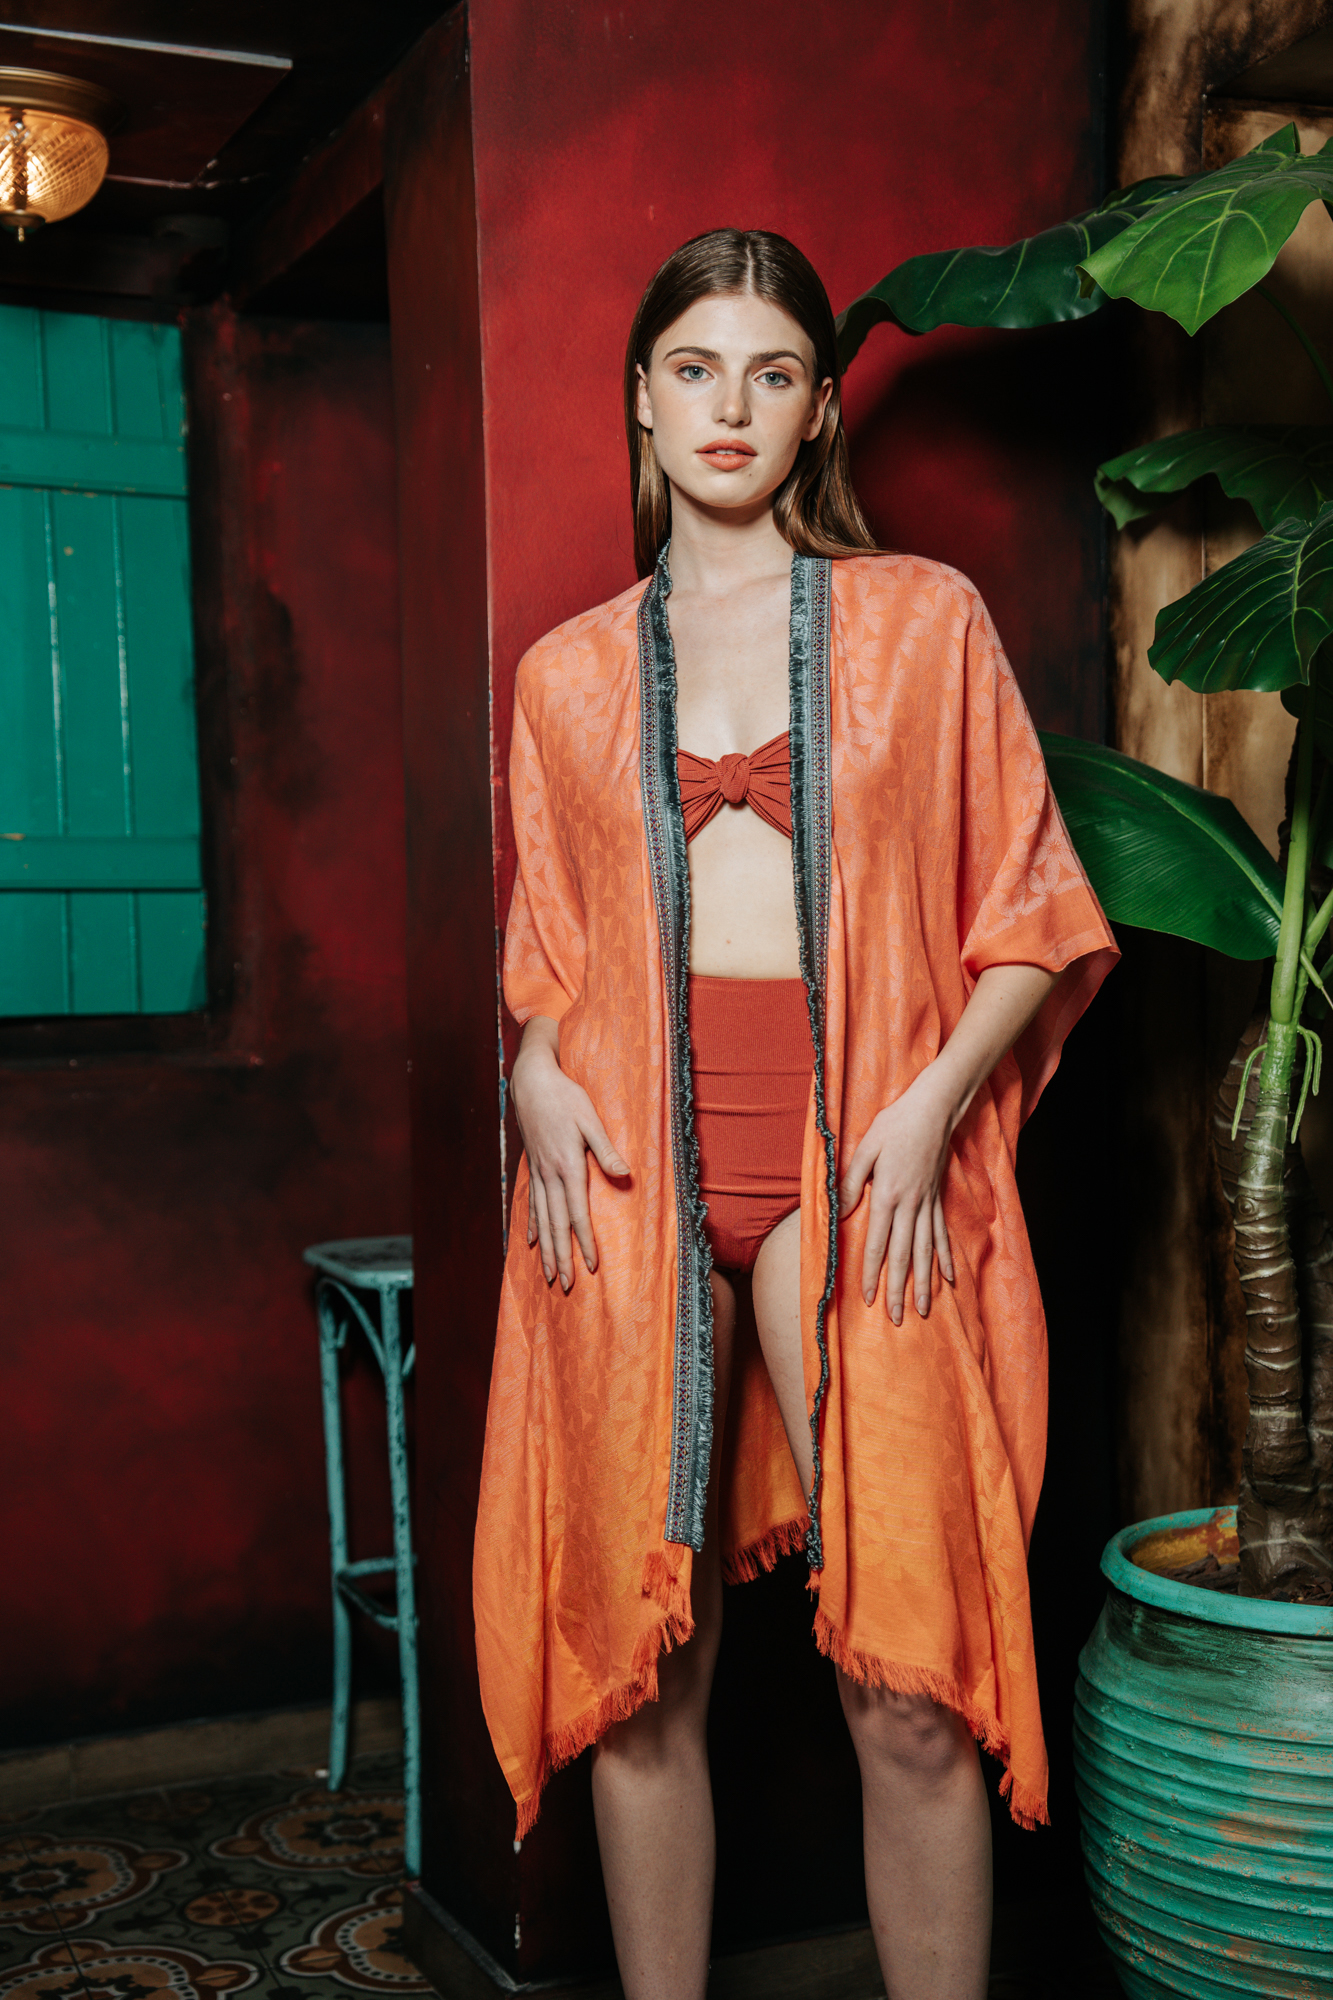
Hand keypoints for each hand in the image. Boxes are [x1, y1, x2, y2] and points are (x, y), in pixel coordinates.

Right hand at [510, 1018, 628, 1290]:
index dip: (584, 1242)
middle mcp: (550, 1175)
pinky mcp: (532, 1167)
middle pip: (556, 1225)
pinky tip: (530, 1242)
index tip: (590, 1267)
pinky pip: (531, 1203)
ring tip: (548, 1275)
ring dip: (545, 1249)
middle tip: (564, 1285)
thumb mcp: (591, 1119)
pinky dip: (531, 1225)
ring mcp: (538, 1173)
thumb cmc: (566, 1097)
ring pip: (541, 1220)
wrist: (531, 1081)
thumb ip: (606, 1150)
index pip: (578, 1214)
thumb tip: (625, 1175)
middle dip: (561, 1257)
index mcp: (568, 1166)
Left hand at [838, 1065, 956, 1324]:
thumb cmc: (895, 1125)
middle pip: (904, 1256)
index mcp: (888, 1195)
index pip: (878, 1243)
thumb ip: (852, 1182)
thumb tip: (840, 1213)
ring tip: (924, 1311)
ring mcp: (927, 1204)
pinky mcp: (938, 1198)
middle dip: (900, 1290)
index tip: (870, 1299)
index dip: (872, 1272)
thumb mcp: (865, 1148)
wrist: (933, 1108)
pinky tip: (949, 1280)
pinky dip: (944, 1258)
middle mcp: (910, 1205)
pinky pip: (941, 1235)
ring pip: (925, 1252)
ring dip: (924, 1284)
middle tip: (899, 1319)